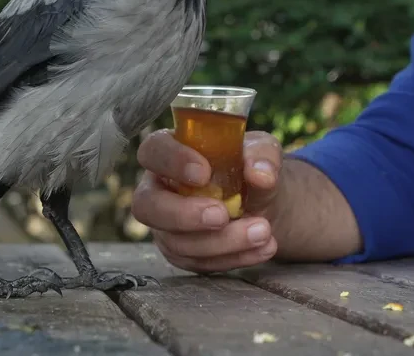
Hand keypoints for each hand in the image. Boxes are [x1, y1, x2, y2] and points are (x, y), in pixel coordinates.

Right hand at [131, 129, 281, 272]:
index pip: (153, 150)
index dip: (172, 162)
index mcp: (172, 151)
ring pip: (176, 242)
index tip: (204, 173)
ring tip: (262, 232)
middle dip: (184, 215)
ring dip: (221, 242)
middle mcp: (160, 189)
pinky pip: (198, 263)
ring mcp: (167, 225)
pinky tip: (262, 248)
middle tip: (222, 216)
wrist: (266, 201)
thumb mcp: (263, 151)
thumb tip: (260, 174)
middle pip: (147, 206)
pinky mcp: (182, 253)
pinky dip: (234, 257)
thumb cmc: (252, 166)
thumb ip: (262, 157)